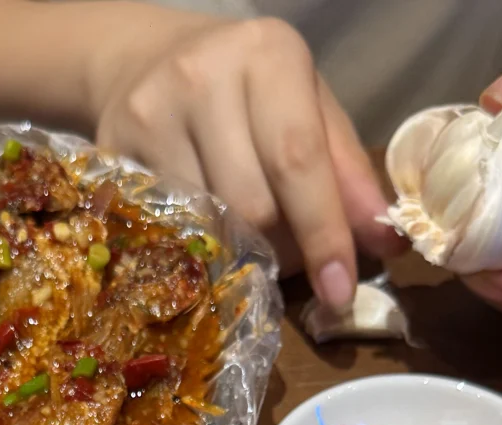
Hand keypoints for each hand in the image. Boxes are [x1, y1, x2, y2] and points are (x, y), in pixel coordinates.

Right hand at [88, 15, 402, 308]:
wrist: (143, 61)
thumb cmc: (245, 91)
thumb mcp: (308, 110)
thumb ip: (348, 174)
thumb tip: (387, 242)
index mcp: (268, 56)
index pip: (298, 160)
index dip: (322, 234)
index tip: (339, 291)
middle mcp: (206, 77)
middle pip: (252, 205)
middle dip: (282, 249)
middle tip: (289, 255)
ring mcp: (152, 114)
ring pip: (209, 226)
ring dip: (241, 253)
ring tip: (248, 239)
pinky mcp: (114, 151)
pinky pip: (167, 229)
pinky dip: (197, 247)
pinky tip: (205, 233)